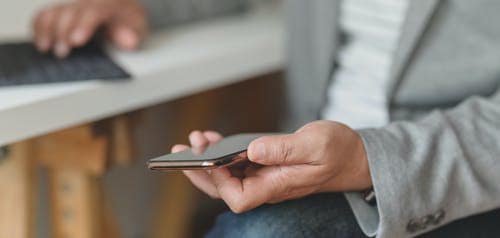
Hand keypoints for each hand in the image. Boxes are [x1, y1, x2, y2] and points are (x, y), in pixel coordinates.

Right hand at [32, 0, 147, 57]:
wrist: (124, 10)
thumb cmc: (130, 22)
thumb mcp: (139, 28)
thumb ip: (133, 35)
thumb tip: (129, 41)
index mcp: (109, 3)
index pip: (94, 11)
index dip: (83, 26)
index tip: (76, 41)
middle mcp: (88, 2)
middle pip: (70, 12)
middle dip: (62, 32)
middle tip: (62, 52)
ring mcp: (74, 6)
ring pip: (54, 11)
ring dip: (47, 30)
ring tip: (46, 48)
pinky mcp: (63, 12)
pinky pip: (46, 14)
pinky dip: (39, 26)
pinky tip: (41, 42)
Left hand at [172, 121, 371, 212]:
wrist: (354, 157)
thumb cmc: (339, 152)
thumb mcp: (315, 145)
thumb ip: (284, 149)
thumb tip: (252, 150)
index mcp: (278, 185)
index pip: (238, 198)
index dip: (219, 183)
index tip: (211, 160)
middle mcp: (268, 184)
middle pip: (225, 189)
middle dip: (201, 171)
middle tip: (184, 149)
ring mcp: (267, 176)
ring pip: (229, 176)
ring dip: (210, 159)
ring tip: (198, 139)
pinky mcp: (268, 165)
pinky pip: (239, 164)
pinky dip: (224, 152)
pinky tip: (216, 139)